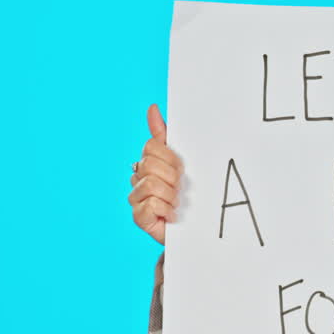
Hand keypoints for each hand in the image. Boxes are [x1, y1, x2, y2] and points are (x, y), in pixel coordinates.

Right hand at [128, 104, 183, 244]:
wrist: (197, 225)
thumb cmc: (189, 192)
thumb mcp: (182, 161)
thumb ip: (165, 135)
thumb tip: (152, 108)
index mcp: (149, 161)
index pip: (151, 146)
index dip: (171, 157)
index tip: (182, 169)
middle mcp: (138, 177)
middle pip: (149, 164)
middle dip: (172, 176)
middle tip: (181, 188)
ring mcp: (136, 198)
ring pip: (150, 184)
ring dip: (170, 195)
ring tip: (177, 203)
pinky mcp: (139, 217)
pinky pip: (149, 205)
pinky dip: (165, 210)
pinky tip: (171, 215)